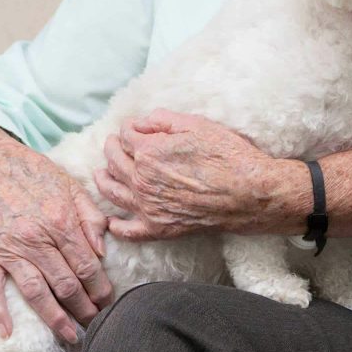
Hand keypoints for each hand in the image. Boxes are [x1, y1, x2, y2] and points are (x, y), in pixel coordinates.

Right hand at [0, 123, 112, 342]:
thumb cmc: (33, 173)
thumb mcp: (70, 185)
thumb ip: (91, 217)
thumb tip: (103, 251)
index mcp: (60, 221)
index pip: (87, 266)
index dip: (101, 289)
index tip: (110, 302)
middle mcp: (36, 239)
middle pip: (66, 284)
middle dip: (85, 309)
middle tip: (97, 325)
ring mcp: (9, 249)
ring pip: (35, 292)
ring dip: (54, 319)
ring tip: (70, 337)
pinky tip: (7, 332)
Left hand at [94, 109, 297, 239]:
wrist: (250, 193)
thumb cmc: (228, 156)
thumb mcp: (197, 124)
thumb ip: (162, 120)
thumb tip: (139, 122)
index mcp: (149, 151)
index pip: (125, 135)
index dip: (128, 129)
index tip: (132, 128)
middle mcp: (142, 180)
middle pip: (114, 161)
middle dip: (112, 148)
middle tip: (113, 145)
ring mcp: (148, 206)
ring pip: (112, 192)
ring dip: (103, 180)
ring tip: (101, 174)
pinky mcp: (159, 228)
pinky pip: (129, 231)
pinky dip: (116, 227)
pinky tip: (111, 222)